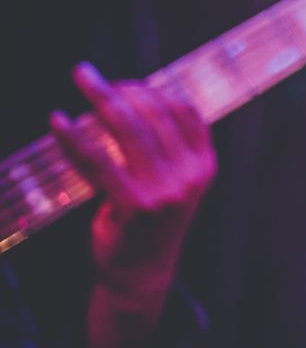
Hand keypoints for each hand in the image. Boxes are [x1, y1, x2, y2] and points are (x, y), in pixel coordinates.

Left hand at [50, 63, 213, 304]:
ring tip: (80, 80)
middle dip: (118, 88)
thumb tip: (135, 98)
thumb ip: (167, 146)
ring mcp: (164, 192)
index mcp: (204, 165)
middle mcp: (190, 176)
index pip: (183, 111)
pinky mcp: (133, 207)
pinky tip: (59, 122)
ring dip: (100, 99)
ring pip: (130, 131)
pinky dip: (75, 139)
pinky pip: (100, 162)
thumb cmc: (151, 220)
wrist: (142, 273)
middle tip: (85, 74)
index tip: (121, 83)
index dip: (150, 90)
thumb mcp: (176, 182)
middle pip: (154, 116)